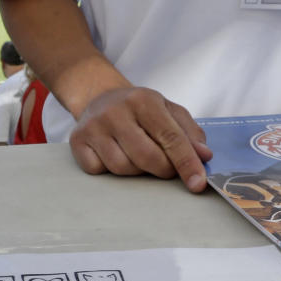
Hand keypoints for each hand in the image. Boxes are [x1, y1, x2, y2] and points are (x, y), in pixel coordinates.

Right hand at [68, 87, 212, 192]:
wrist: (98, 97)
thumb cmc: (138, 109)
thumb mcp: (168, 111)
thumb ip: (189, 133)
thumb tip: (203, 157)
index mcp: (143, 100)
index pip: (170, 138)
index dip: (186, 163)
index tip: (198, 184)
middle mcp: (115, 112)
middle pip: (147, 158)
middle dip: (163, 170)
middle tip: (166, 168)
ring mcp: (93, 127)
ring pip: (122, 168)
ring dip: (136, 170)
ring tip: (137, 156)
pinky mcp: (77, 141)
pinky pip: (99, 170)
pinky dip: (110, 170)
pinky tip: (114, 154)